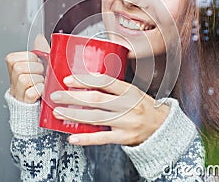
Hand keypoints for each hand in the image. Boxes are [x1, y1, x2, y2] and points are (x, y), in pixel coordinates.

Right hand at [5, 35, 49, 102]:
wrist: (42, 103)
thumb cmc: (41, 82)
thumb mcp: (40, 64)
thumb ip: (39, 50)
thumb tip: (39, 37)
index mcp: (14, 69)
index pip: (13, 58)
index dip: (29, 59)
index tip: (35, 63)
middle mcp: (13, 81)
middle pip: (18, 68)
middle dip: (35, 69)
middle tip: (41, 74)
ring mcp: (17, 93)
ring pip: (24, 79)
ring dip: (39, 80)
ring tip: (42, 82)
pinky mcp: (25, 103)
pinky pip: (31, 93)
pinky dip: (40, 90)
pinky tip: (42, 91)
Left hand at [50, 74, 169, 145]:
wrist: (162, 126)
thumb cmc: (143, 106)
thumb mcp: (133, 92)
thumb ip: (114, 87)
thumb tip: (86, 81)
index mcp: (129, 90)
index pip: (104, 82)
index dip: (85, 80)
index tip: (68, 80)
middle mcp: (128, 105)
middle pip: (96, 99)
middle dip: (73, 97)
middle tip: (56, 95)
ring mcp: (126, 122)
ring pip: (96, 118)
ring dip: (74, 115)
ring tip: (59, 112)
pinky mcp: (124, 138)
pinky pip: (102, 138)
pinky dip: (86, 138)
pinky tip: (73, 137)